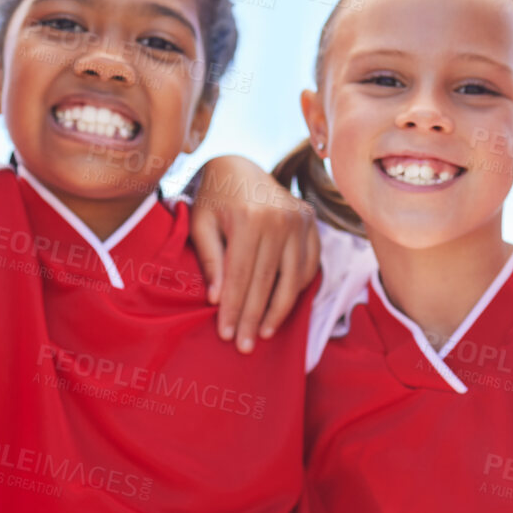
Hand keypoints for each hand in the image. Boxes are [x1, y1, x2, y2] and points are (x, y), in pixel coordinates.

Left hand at [188, 155, 319, 352]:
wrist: (239, 165)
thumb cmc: (213, 198)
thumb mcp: (200, 222)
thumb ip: (210, 259)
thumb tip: (217, 299)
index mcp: (251, 217)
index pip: (241, 275)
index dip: (233, 308)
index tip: (226, 334)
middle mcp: (281, 219)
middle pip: (266, 282)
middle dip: (253, 318)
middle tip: (243, 347)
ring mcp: (301, 221)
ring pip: (292, 279)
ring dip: (277, 312)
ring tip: (262, 334)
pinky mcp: (312, 224)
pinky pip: (309, 266)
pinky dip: (296, 290)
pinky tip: (280, 308)